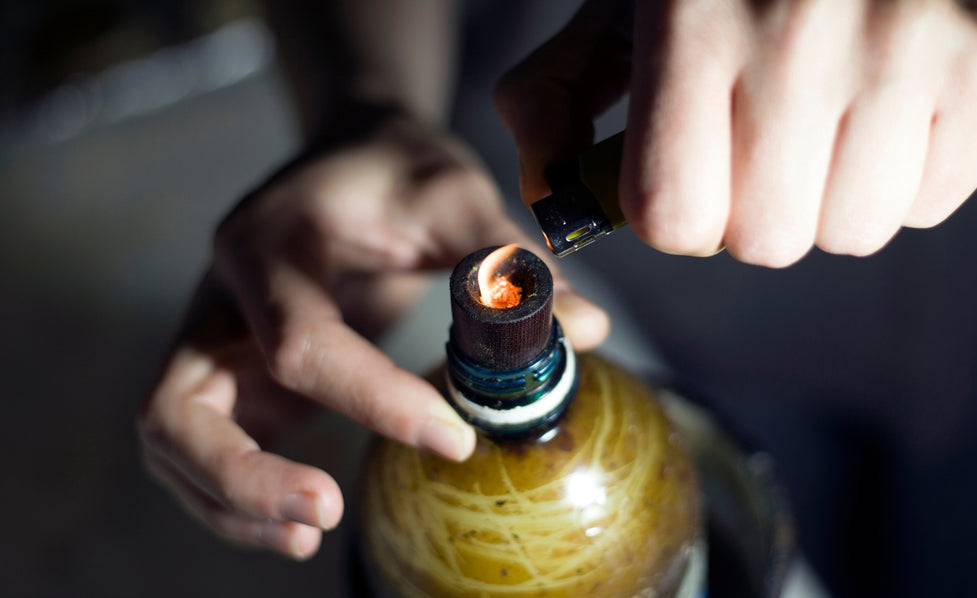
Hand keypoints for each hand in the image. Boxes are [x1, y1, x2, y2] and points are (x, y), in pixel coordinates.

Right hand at [137, 111, 608, 559]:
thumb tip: (588, 329)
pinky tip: (301, 521)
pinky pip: (204, 449)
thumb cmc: (395, 168)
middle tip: (326, 515)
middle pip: (178, 409)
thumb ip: (508, 261)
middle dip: (243, 477)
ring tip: (311, 535)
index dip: (373, 400)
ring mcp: (214, 339)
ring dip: (231, 501)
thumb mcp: (453, 193)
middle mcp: (221, 297)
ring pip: (173, 441)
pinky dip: (238, 496)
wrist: (347, 152)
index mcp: (270, 243)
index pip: (301, 341)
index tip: (455, 438)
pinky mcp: (232, 373)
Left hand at [496, 0, 976, 266]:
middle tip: (764, 147)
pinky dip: (904, 178)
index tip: (690, 179)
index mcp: (692, 18)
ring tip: (828, 123)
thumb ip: (554, 102)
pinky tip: (888, 112)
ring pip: (851, 232)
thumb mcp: (621, 16)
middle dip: (753, 211)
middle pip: (766, 239)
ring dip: (827, 199)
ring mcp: (907, 42)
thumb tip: (549, 202)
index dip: (677, 216)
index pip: (674, 214)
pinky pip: (929, 205)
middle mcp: (800, 29)